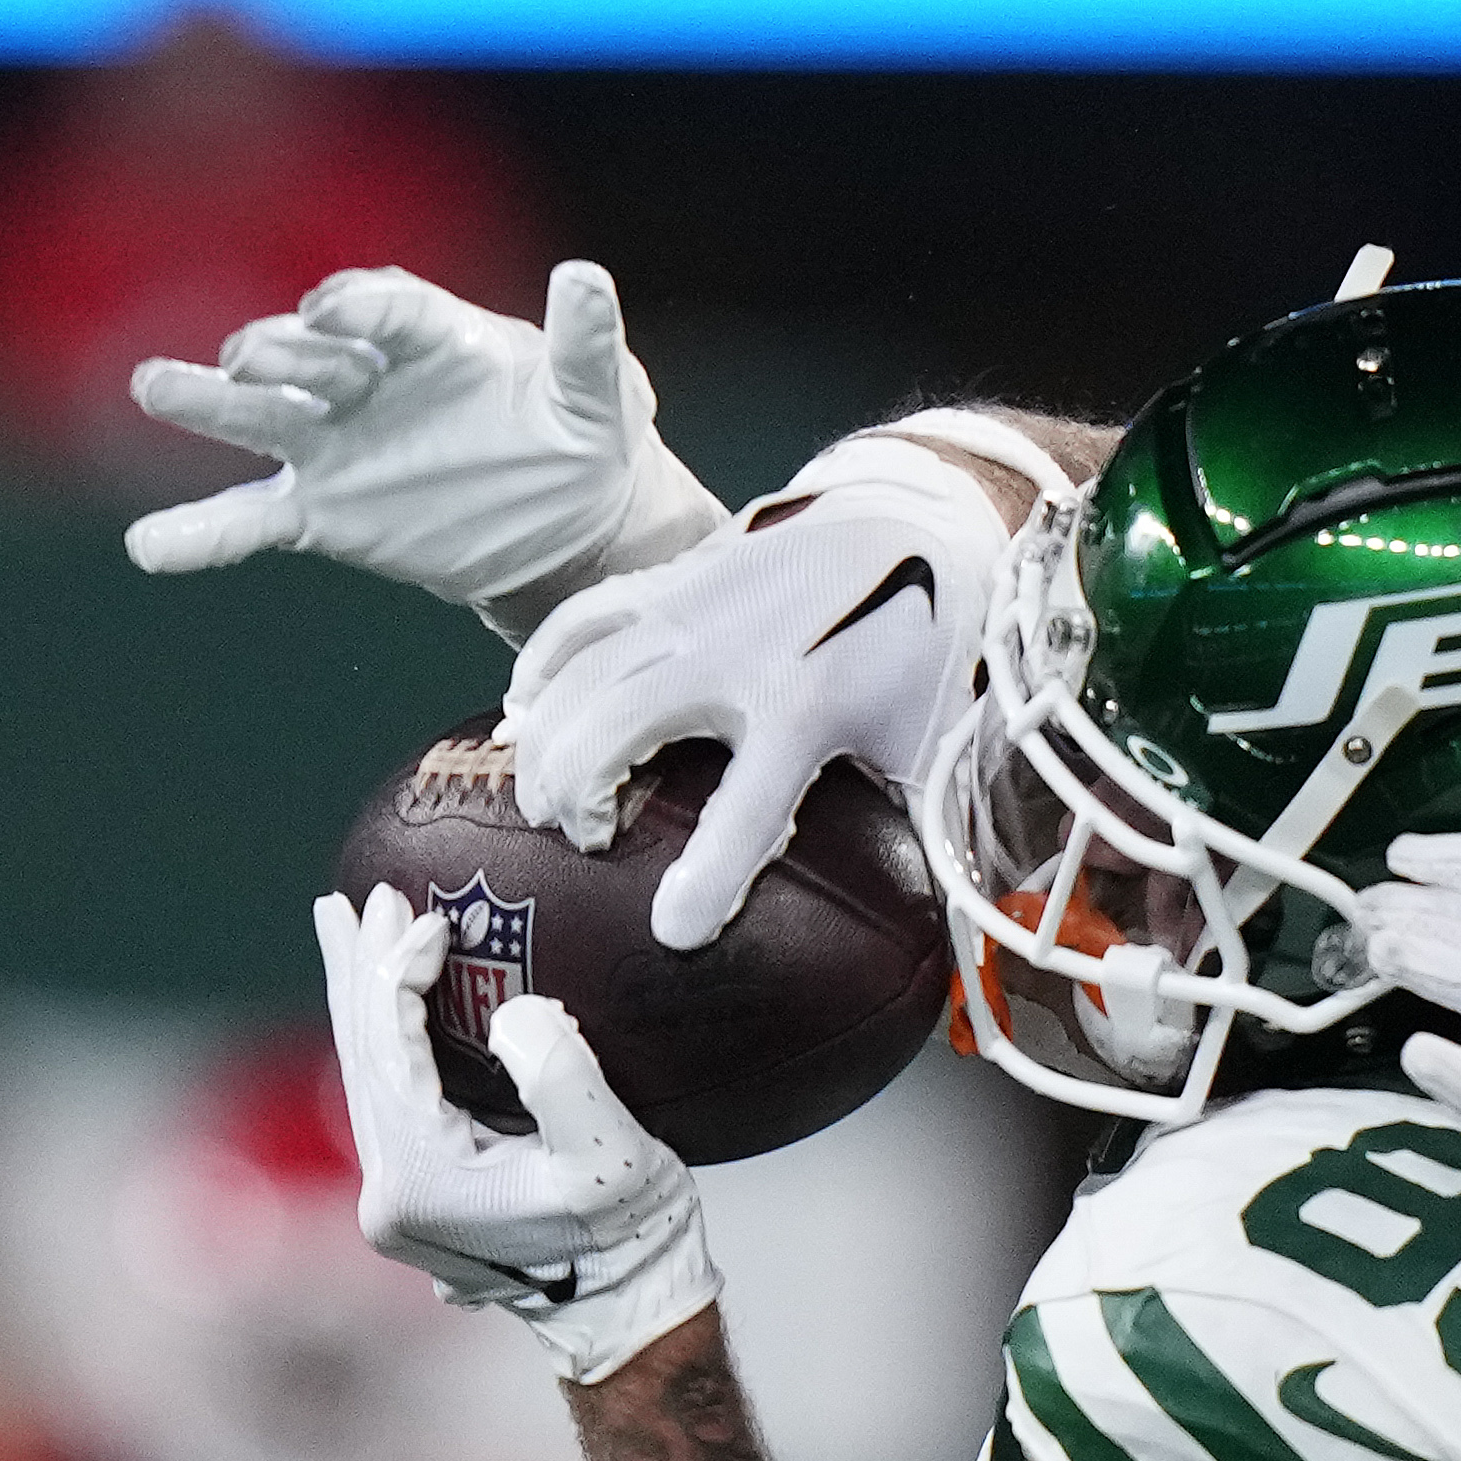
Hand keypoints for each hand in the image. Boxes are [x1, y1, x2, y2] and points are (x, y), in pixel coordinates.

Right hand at [127, 263, 726, 634]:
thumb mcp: (601, 392)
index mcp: (433, 336)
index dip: (355, 306)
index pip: (384, 309)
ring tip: (151, 385)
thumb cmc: (583, 433)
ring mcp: (338, 442)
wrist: (568, 518)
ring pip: (261, 415)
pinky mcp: (324, 508)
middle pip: (307, 354)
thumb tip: (585, 277)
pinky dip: (203, 532)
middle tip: (245, 356)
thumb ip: (586, 342)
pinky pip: (253, 516)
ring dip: (207, 399)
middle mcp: (369, 378)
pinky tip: (150, 546)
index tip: (326, 308)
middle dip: (275, 350)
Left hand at [314, 884, 717, 1382]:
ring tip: (347, 928)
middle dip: (358, 972)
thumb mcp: (610, 1153)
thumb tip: (511, 1011)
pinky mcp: (418, 1192)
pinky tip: (385, 999)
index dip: (401, 973)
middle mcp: (389, 1192)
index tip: (432, 915)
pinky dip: (385, 1038)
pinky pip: (387, 1096)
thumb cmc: (630, 1236)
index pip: (390, 1050)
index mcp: (420, 1179)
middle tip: (348, 900)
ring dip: (362, 999)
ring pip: (366, 1075)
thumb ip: (558, 1074)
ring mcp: (396, 1196)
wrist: (629, 1310)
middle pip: (359, 1057)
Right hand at [501, 435, 1012, 951]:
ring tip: (548, 796)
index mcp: (809, 709)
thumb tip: (934, 941)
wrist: (913, 519)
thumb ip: (918, 837)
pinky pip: (577, 622)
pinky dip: (541, 669)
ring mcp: (690, 610)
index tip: (673, 931)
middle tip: (587, 842)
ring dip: (546, 743)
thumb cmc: (919, 649)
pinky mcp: (667, 581)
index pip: (746, 811)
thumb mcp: (932, 747)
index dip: (706, 879)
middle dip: (577, 799)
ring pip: (577, 676)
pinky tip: (526, 712)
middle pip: (612, 731)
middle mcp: (735, 655)